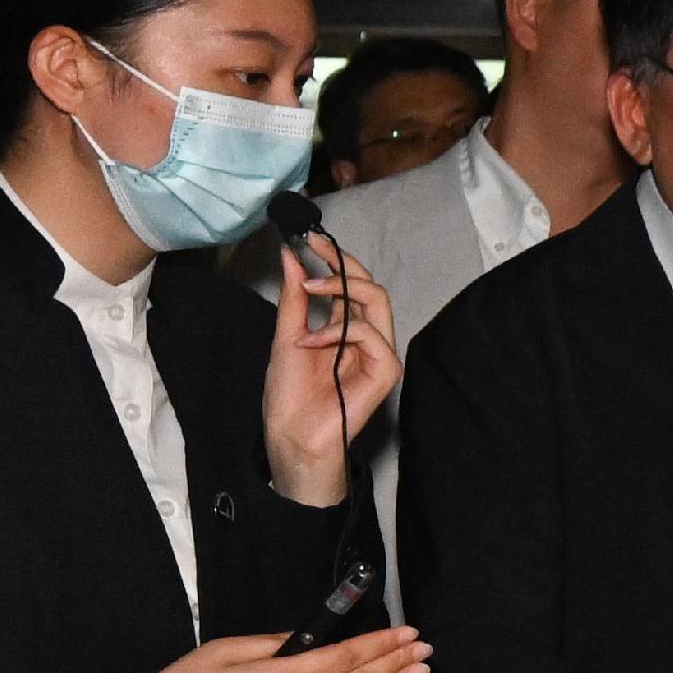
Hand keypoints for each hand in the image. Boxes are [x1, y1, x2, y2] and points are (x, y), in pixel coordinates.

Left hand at [266, 235, 399, 502]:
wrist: (291, 434)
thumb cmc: (290, 394)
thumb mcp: (287, 334)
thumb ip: (295, 298)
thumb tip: (290, 258)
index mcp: (347, 329)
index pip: (353, 285)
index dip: (334, 259)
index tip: (308, 238)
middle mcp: (368, 339)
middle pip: (372, 288)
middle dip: (344, 265)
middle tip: (313, 251)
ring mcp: (379, 355)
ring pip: (379, 303)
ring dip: (343, 290)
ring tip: (310, 292)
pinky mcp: (385, 372)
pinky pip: (373, 336)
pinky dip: (341, 331)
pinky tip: (314, 341)